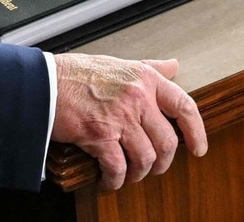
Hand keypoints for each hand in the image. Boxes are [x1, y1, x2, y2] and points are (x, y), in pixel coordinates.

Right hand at [52, 54, 207, 189]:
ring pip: (145, 159)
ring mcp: (120, 117)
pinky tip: (109, 180)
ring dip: (139, 174)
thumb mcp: (120, 63)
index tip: (199, 148)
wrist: (44, 83)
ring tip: (128, 174)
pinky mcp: (100, 136)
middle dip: (163, 162)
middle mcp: (137, 97)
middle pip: (167, 142)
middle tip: (153, 167)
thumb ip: (149, 68)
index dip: (197, 131)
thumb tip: (174, 66)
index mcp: (145, 78)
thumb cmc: (78, 74)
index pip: (184, 106)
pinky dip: (115, 180)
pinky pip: (118, 168)